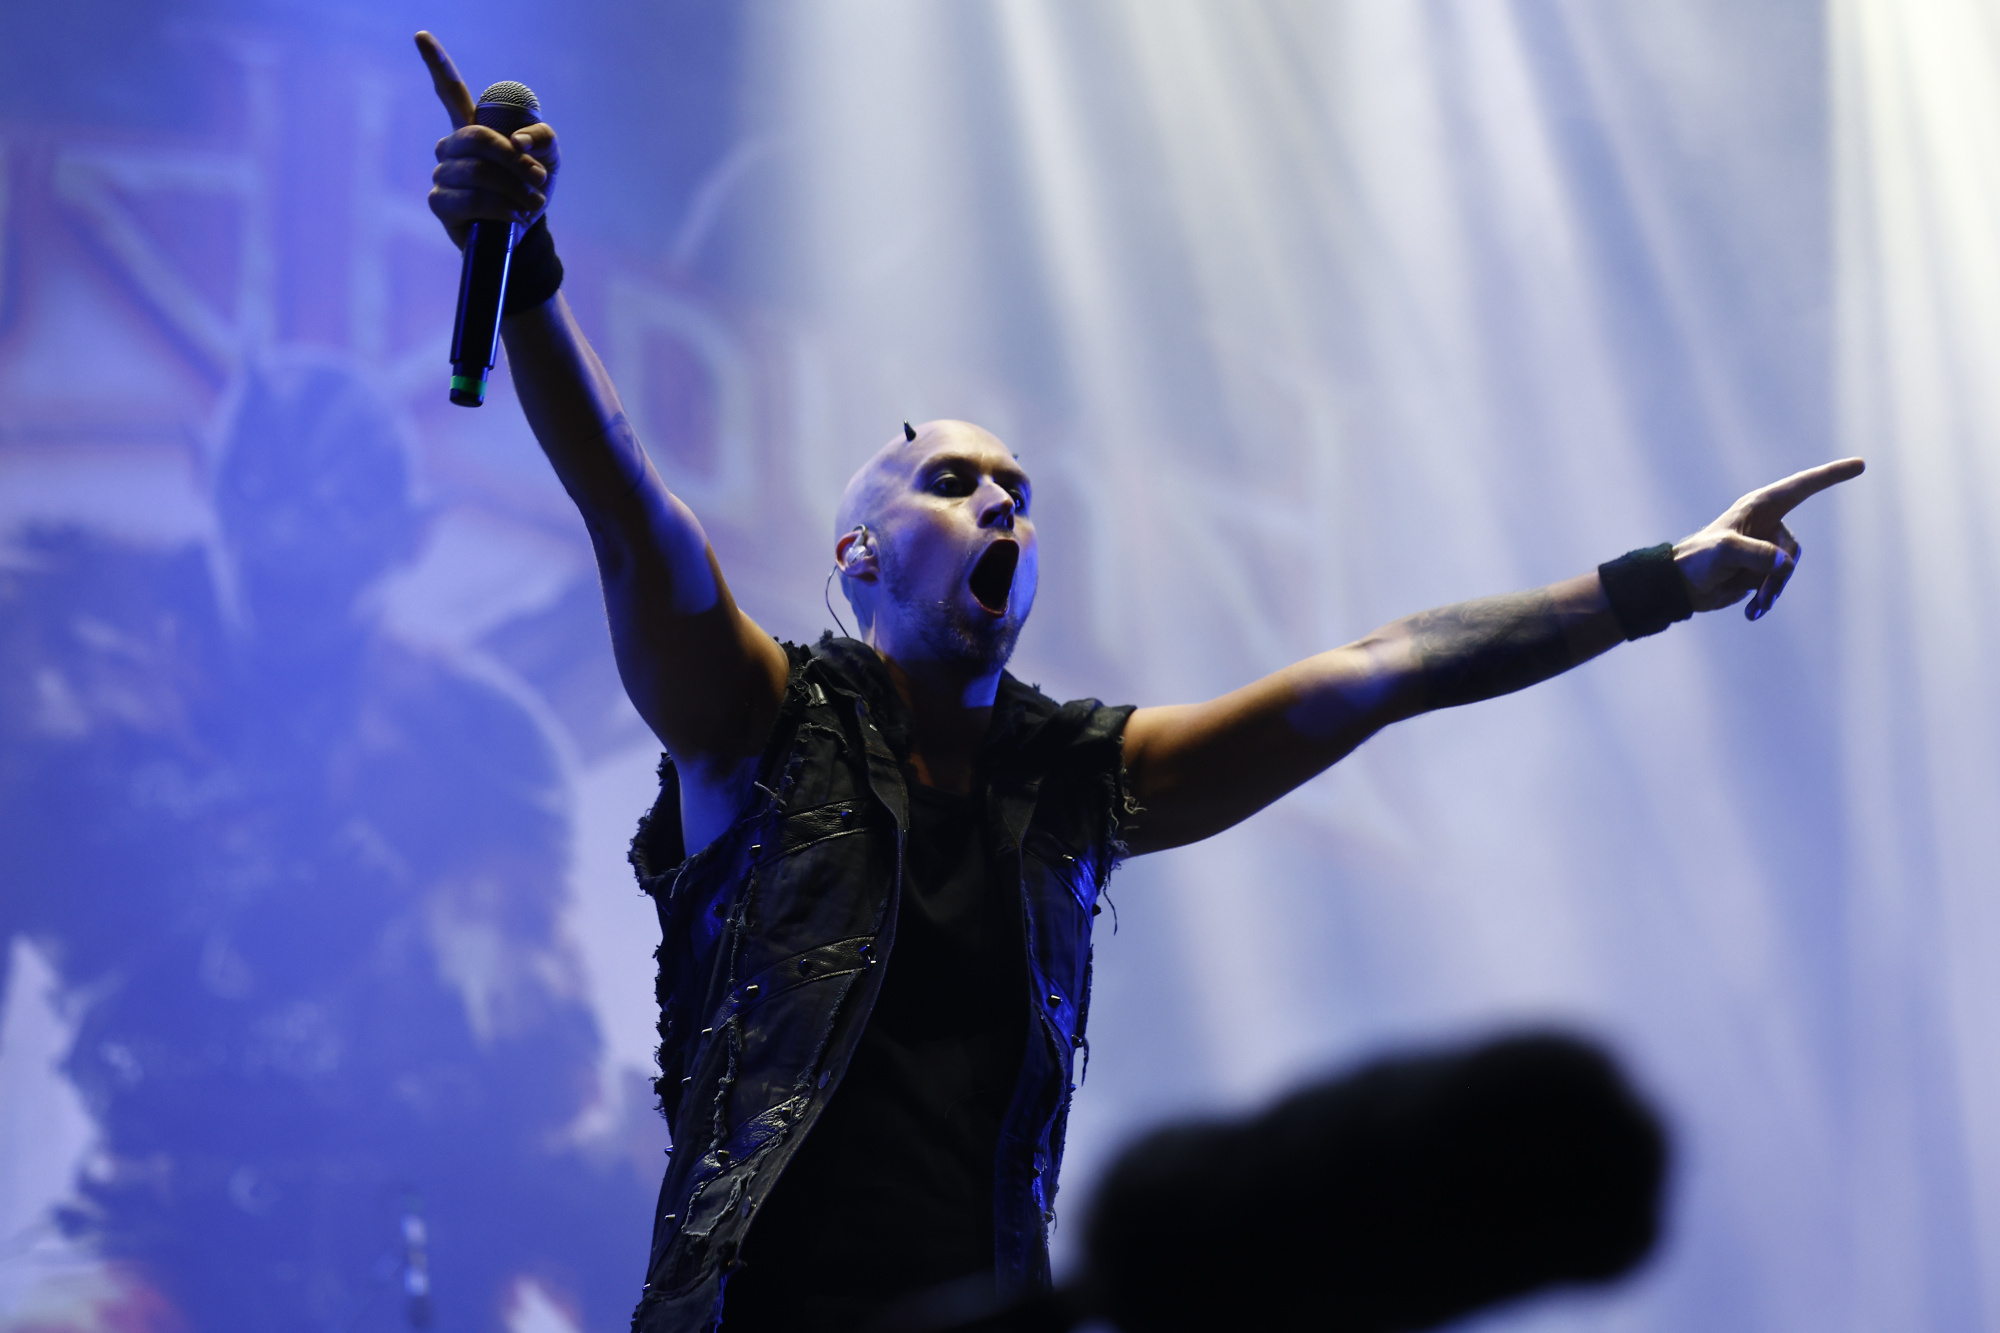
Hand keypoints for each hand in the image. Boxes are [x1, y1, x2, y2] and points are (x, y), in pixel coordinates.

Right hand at [415, 31, 558, 248]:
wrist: (524, 232)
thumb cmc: (531, 188)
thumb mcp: (549, 158)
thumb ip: (542, 138)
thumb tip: (519, 141)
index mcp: (472, 127)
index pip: (450, 91)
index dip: (436, 64)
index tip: (421, 35)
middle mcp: (452, 146)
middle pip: (478, 138)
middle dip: (514, 160)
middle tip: (539, 179)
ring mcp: (443, 174)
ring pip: (478, 172)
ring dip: (515, 188)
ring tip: (534, 203)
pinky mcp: (441, 203)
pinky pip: (471, 199)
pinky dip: (502, 207)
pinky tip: (516, 215)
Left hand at [1673, 457, 1865, 619]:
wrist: (1681, 585)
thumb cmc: (1697, 558)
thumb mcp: (1726, 550)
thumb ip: (1758, 554)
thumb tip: (1784, 564)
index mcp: (1760, 507)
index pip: (1802, 487)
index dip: (1831, 475)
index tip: (1860, 465)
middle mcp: (1766, 524)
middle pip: (1792, 549)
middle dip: (1777, 574)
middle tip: (1759, 594)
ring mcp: (1765, 547)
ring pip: (1786, 571)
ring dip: (1770, 589)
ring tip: (1754, 606)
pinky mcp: (1760, 569)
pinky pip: (1775, 584)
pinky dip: (1766, 598)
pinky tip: (1752, 612)